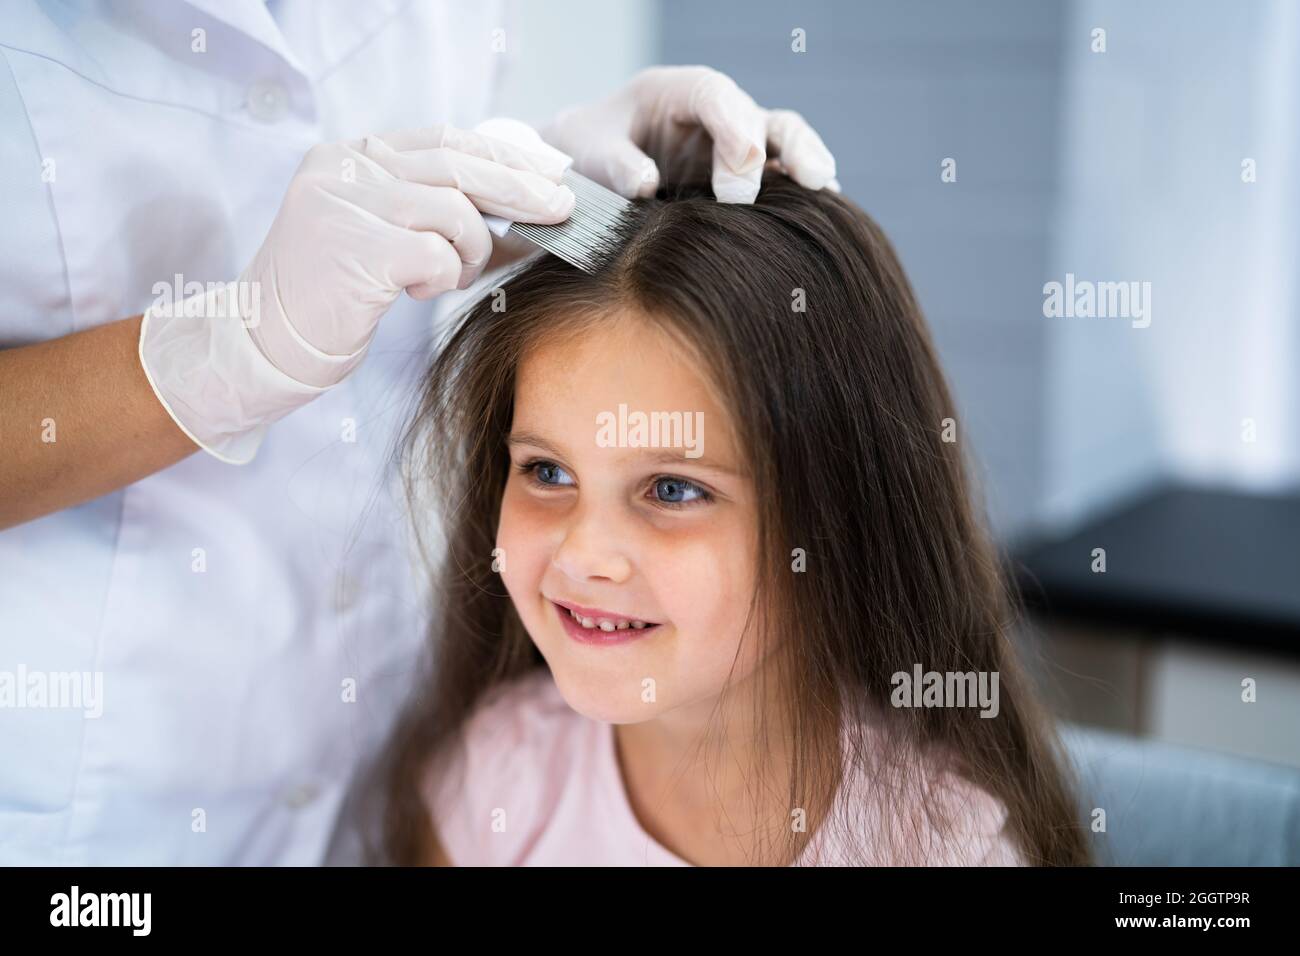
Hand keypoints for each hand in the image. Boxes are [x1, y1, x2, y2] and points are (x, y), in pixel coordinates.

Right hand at [242, 124, 573, 383]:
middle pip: (457, 165)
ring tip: (453, 276)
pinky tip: (418, 291)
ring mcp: (347, 204)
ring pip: (454, 212)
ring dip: (472, 252)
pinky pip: (438, 256)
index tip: (549, 173)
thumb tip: (510, 197)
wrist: (263, 340)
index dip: (503, 155)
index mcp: (350, 155)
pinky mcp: (357, 249)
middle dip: (520, 189)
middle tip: (562, 209)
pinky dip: (443, 277)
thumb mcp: (373, 229)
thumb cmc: (330, 293)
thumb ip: (421, 202)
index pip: (444, 140)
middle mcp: (344, 168)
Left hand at [540, 65, 836, 203]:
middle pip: (765, 119)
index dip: (737, 135)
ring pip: (785, 142)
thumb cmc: (589, 148)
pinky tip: (820, 217)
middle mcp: (716, 112)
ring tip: (825, 195)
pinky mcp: (743, 174)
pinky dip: (799, 192)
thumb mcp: (590, 152)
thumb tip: (646, 184)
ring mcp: (736, 142)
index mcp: (677, 91)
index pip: (717, 98)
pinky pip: (780, 176)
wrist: (590, 162)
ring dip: (806, 165)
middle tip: (797, 188)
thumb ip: (615, 165)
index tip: (738, 187)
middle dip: (787, 149)